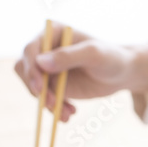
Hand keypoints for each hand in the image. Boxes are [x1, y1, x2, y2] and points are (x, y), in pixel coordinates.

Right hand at [14, 22, 147, 121]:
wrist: (122, 73)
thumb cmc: (111, 58)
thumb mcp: (93, 55)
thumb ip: (68, 57)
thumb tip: (40, 63)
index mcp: (53, 32)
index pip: (31, 49)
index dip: (31, 69)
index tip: (39, 88)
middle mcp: (46, 48)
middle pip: (25, 68)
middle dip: (36, 88)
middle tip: (52, 104)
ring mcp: (48, 67)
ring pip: (33, 86)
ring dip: (46, 102)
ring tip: (67, 113)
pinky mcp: (54, 84)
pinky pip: (45, 97)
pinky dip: (54, 108)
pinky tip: (69, 113)